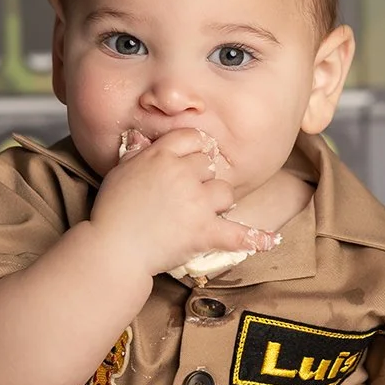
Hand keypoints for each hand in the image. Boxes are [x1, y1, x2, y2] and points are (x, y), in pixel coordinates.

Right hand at [89, 127, 278, 277]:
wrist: (113, 248)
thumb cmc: (112, 210)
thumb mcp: (119, 172)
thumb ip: (135, 152)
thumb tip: (140, 136)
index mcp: (161, 156)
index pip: (193, 138)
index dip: (194, 150)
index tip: (191, 160)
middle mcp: (182, 174)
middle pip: (210, 165)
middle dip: (202, 179)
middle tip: (187, 195)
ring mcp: (196, 203)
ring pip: (225, 192)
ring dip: (218, 202)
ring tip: (203, 214)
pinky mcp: (204, 232)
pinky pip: (238, 233)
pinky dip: (256, 239)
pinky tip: (273, 240)